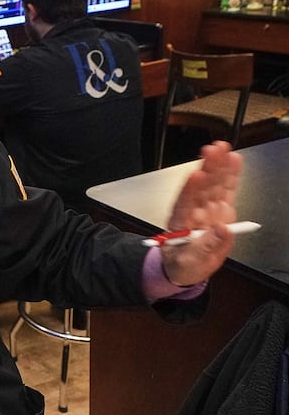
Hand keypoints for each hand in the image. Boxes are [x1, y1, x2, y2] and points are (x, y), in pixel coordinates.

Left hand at [161, 141, 242, 285]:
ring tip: (222, 148)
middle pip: (200, 187)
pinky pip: (226, 189)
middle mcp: (194, 211)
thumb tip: (223, 230)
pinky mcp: (220, 208)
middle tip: (212, 150)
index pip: (184, 204)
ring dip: (218, 165)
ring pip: (213, 184)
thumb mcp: (191, 261)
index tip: (196, 176)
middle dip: (207, 168)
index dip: (190, 190)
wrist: (187, 266)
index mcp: (181, 223)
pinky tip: (234, 159)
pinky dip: (230, 175)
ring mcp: (207, 208)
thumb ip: (206, 247)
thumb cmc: (183, 263)